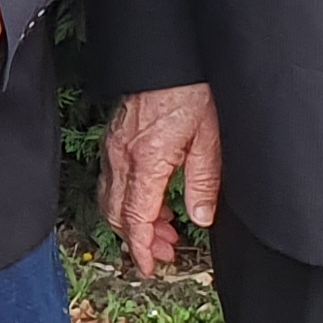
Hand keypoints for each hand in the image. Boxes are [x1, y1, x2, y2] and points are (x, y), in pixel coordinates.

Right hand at [105, 83, 222, 277]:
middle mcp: (122, 157)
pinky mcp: (116, 138)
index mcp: (146, 162)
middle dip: (140, 239)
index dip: (142, 247)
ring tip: (167, 228)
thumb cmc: (191, 89)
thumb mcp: (210, 140)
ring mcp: (114, 147)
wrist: (169, 56)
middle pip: (117, 213)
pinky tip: (155, 198)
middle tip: (167, 252)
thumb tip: (200, 218)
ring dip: (135, 219)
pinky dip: (130, 198)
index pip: (136, 218)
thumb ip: (204, 183)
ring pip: (112, 198)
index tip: (151, 266)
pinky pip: (114, 179)